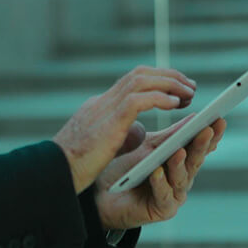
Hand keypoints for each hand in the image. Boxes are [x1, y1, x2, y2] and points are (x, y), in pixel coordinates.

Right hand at [52, 66, 195, 192]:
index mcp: (101, 105)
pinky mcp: (108, 122)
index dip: (158, 79)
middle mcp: (103, 101)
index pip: (133, 80)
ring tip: (189, 94)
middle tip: (191, 86)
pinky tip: (175, 105)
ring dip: (169, 84)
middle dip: (169, 76)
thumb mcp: (103, 143)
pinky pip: (137, 100)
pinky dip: (159, 98)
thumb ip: (121, 132)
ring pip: (141, 80)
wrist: (56, 173)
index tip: (178, 88)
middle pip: (140, 73)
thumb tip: (140, 129)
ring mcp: (104, 109)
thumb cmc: (76, 165)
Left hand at [94, 116, 226, 229]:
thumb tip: (195, 116)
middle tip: (207, 129)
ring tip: (180, 150)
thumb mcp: (151, 147)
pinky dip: (160, 183)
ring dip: (180, 164)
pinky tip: (157, 171)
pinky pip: (163, 195)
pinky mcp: (161, 209)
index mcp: (183, 161)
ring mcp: (174, 195)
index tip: (219, 118)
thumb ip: (172, 136)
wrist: (104, 194)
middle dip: (202, 145)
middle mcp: (183, 178)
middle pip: (194, 160)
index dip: (211, 134)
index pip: (200, 147)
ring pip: (181, 178)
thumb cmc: (129, 168)